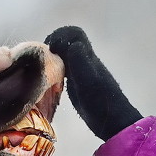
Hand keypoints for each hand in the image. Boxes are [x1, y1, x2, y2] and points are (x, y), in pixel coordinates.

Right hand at [44, 26, 141, 140]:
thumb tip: (73, 44)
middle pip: (68, 42)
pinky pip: (65, 69)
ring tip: (43, 68)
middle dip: (54, 45)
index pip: (75, 34)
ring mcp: (81, 72)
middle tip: (42, 58)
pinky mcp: (78, 84)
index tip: (50, 48)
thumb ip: (81, 63)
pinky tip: (49, 81)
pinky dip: (55, 70)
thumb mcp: (89, 82)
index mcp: (88, 57)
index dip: (61, 35)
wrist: (113, 122)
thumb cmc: (101, 103)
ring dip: (53, 57)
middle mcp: (84, 61)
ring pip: (65, 56)